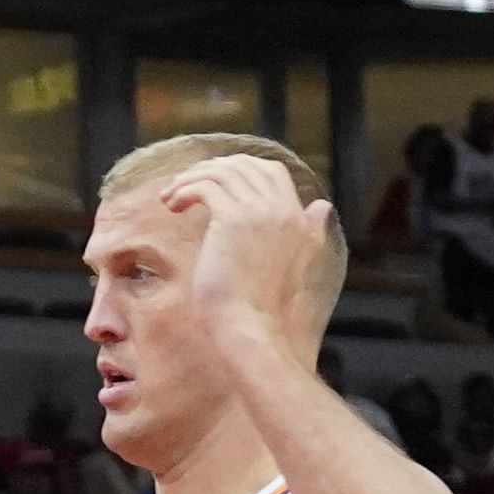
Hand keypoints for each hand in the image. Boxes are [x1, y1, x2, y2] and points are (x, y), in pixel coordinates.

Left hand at [161, 150, 340, 348]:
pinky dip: (184, 190)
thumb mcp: (294, 264)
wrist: (250, 328)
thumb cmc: (264, 306)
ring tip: (170, 198)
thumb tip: (323, 206)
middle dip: (211, 169)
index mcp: (296, 217)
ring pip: (220, 172)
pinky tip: (172, 206)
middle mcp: (281, 208)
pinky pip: (205, 186)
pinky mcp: (232, 217)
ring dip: (190, 179)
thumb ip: (309, 233)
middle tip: (184, 186)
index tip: (211, 185)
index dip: (238, 169)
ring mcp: (259, 210)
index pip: (270, 170)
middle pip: (243, 165)